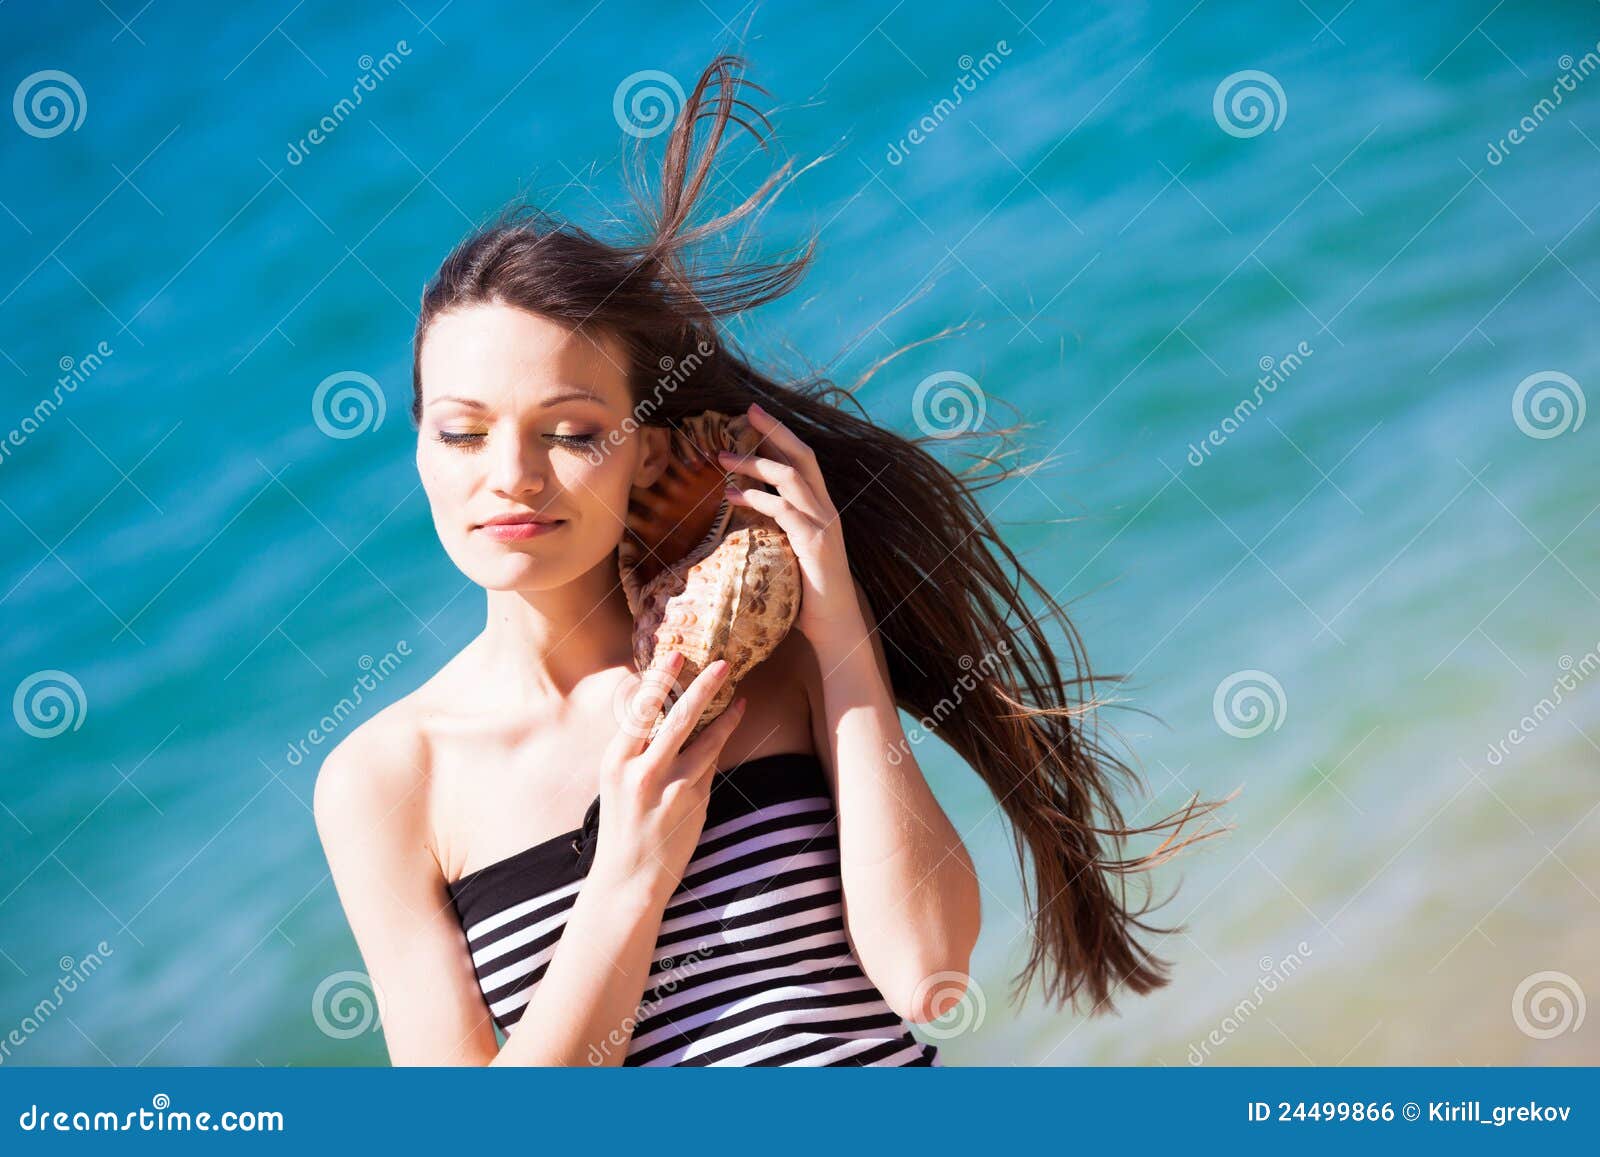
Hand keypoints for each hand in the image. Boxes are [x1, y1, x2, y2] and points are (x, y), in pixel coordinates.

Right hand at [592, 652, 745, 904]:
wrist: (630, 877)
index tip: (675, 654)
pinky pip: (711, 764)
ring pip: (705, 739)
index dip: (659, 679)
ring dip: (725, 713)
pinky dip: (721, 742)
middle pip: (678, 717)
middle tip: (722, 663)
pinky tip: (733, 722)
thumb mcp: (618, 782)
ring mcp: (672, 786)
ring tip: (739, 694)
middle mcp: (642, 770)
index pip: (640, 709)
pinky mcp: (695, 801)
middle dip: (703, 686)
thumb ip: (639, 750)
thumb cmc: (623, 825)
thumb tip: (666, 712)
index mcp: (616, 760)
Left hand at [718, 401, 863, 648]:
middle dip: (775, 430)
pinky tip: (732, 495)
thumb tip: (748, 510)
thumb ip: (778, 527)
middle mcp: (827, 509)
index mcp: (822, 507)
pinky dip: (757, 497)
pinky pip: (783, 510)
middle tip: (746, 411)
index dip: (781, 435)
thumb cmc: (808, 592)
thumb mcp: (792, 551)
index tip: (755, 415)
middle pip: (803, 455)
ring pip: (791, 477)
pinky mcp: (814, 543)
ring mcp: (823, 524)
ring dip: (756, 463)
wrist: (835, 625)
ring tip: (723, 458)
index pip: (804, 459)